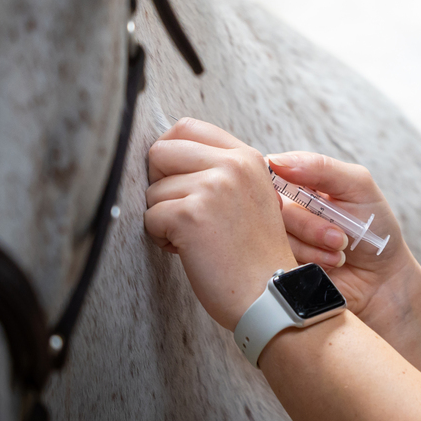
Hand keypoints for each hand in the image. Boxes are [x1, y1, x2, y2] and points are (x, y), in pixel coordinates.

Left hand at [146, 118, 297, 328]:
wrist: (270, 292)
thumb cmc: (255, 254)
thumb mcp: (249, 195)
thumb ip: (219, 170)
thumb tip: (166, 155)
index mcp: (246, 157)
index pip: (188, 127)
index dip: (172, 154)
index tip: (178, 180)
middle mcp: (232, 165)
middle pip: (161, 150)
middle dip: (160, 183)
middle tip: (182, 210)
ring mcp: (213, 187)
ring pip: (152, 189)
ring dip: (163, 217)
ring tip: (194, 237)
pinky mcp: (192, 213)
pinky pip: (150, 218)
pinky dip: (161, 239)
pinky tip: (189, 250)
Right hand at [267, 151, 420, 326]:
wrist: (382, 277)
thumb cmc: (374, 226)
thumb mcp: (358, 186)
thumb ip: (321, 168)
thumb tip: (277, 161)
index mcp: (298, 182)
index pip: (266, 172)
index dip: (276, 185)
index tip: (301, 199)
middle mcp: (283, 209)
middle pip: (270, 209)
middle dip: (310, 225)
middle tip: (340, 236)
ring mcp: (279, 239)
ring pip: (273, 238)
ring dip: (313, 247)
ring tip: (340, 251)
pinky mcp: (278, 265)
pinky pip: (276, 262)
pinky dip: (310, 263)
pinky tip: (331, 265)